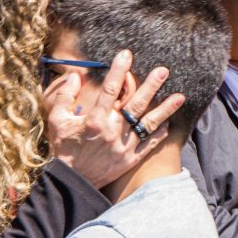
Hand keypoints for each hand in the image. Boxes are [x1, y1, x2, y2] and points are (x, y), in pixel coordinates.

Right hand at [44, 50, 183, 187]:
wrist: (73, 183)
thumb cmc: (64, 150)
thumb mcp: (57, 121)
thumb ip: (64, 97)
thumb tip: (75, 75)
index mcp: (95, 119)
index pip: (110, 89)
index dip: (119, 70)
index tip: (127, 54)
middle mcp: (113, 130)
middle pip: (136, 104)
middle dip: (151, 86)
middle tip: (164, 71)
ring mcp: (124, 146)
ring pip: (149, 124)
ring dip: (165, 109)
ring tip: (180, 97)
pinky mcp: (130, 159)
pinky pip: (150, 145)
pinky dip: (160, 134)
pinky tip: (169, 122)